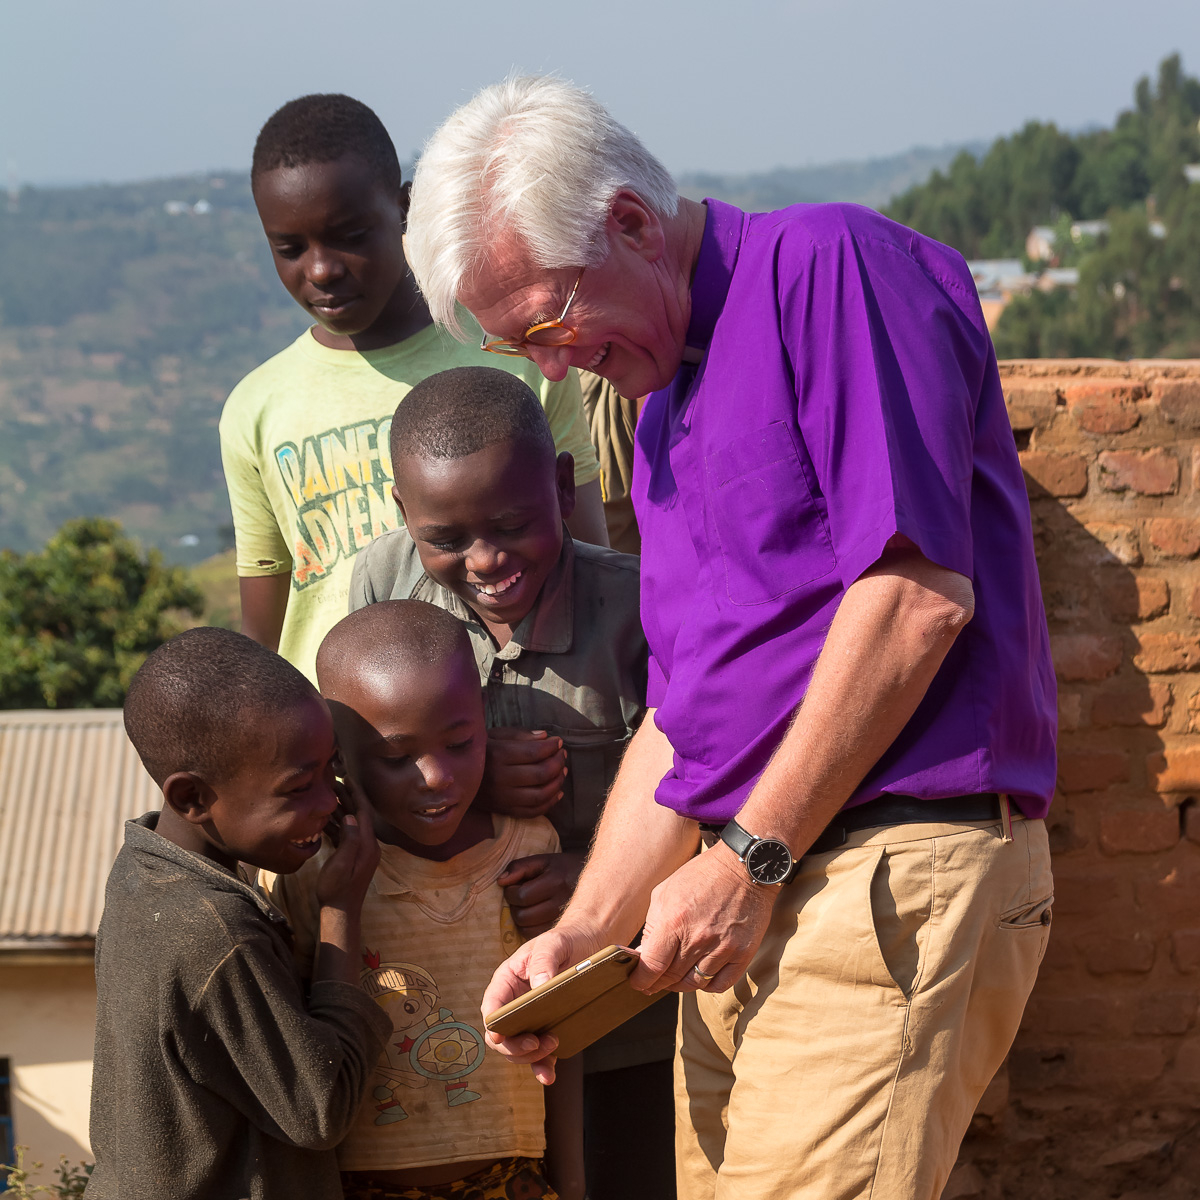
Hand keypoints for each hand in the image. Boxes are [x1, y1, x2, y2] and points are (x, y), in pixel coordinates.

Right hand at [315, 776, 379, 911]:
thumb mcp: (341, 864)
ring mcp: (360, 851)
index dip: (356, 793)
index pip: (364, 811)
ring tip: (327, 794)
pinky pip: (346, 833)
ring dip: (341, 808)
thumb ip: (349, 839)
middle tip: (334, 781)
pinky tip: (325, 817)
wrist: (340, 913)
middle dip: (347, 796)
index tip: (347, 776)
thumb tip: (353, 817)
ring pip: (351, 823)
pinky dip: (337, 823)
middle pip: (359, 814)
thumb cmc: (337, 890)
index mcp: (368, 844)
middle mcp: (368, 844)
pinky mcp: (352, 856)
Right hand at [478, 728, 566, 817]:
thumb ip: (520, 735)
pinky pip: (532, 811)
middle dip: (558, 763)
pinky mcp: (504, 810)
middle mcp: (500, 778)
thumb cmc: (481, 751)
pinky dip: (550, 803)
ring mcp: (502, 797)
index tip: (559, 742)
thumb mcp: (496, 735)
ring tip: (563, 771)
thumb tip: (546, 737)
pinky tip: (558, 792)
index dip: (551, 747)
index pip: (533, 752)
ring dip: (557, 783)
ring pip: (540, 795)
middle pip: (540, 774)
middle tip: (563, 755)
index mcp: (497, 755)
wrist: (455, 775)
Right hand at [481, 920, 605, 1084]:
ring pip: (518, 1050)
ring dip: (531, 1057)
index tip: (502, 1037)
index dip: (493, 1026)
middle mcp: (513, 1004)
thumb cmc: (564, 941)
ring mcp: (529, 1020)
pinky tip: (550, 1075)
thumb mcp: (553, 944)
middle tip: (538, 1043)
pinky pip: (539, 1054)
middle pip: (501, 1037)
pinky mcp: (546, 1029)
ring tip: (552, 1048)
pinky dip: (542, 1066)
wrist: (587, 945)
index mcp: (506, 982)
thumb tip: (539, 987)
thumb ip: (544, 962)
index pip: (491, 1009)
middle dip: (516, 1046)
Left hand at [498, 852, 584, 936]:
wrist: (597, 881)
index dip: (510, 892)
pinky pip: (537, 937)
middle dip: (514, 907)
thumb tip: (500, 881)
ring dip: (521, 919)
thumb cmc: (565, 869)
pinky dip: (530, 929)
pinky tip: (535, 918)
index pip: (521, 895)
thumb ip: (520, 866)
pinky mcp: (564, 930)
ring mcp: (564, 919)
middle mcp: (561, 902)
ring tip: (527, 907)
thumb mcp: (544, 860)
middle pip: (522, 916)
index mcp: (556, 881)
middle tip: (519, 898)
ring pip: (527, 929)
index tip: (513, 887)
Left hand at [631, 844, 776, 994]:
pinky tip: (700, 974)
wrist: (743, 868)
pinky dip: (707, 984)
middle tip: (652, 982)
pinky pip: (720, 984)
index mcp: (674, 920)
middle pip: (671, 978)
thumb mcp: (665, 891)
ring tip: (675, 976)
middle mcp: (698, 938)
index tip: (637, 982)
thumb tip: (643, 954)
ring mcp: (722, 947)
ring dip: (680, 984)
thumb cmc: (701, 876)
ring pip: (694, 984)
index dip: (641, 980)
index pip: (652, 965)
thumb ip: (652, 925)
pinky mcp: (743, 953)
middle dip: (657, 984)